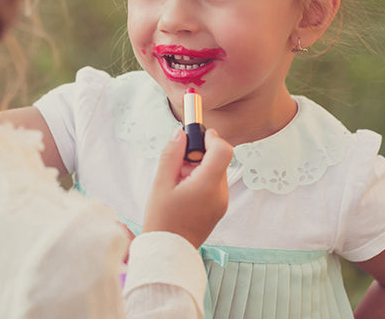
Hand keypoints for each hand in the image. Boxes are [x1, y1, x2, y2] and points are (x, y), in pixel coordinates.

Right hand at [142, 128, 232, 247]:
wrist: (168, 252)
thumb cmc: (162, 220)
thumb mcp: (160, 184)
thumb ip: (171, 155)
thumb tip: (180, 133)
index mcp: (207, 185)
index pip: (223, 150)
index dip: (212, 138)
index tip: (197, 136)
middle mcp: (220, 194)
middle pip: (219, 160)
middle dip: (200, 154)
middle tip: (179, 165)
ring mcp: (222, 203)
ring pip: (217, 172)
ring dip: (200, 168)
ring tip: (179, 182)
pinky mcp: (219, 209)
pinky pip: (215, 185)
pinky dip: (202, 180)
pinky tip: (184, 192)